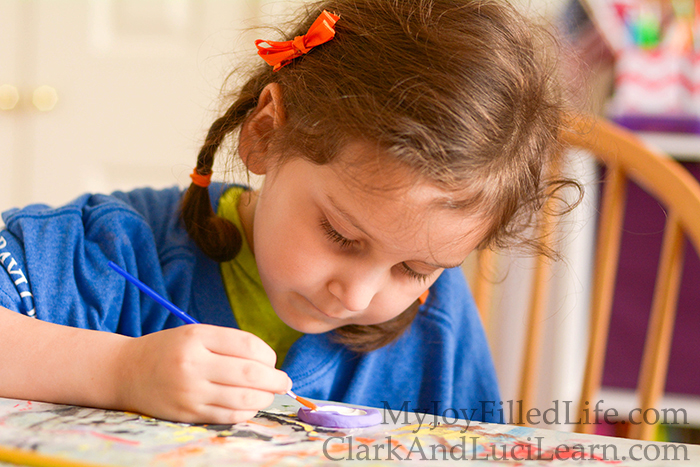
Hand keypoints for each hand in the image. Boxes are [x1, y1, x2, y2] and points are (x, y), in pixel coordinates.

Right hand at [116, 324, 291, 423]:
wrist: (125, 372)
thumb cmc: (169, 350)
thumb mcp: (195, 334)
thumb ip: (229, 344)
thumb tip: (269, 362)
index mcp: (197, 337)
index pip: (247, 345)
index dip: (268, 355)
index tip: (273, 360)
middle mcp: (192, 364)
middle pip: (249, 373)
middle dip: (274, 380)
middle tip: (284, 381)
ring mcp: (189, 391)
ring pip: (242, 398)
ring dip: (264, 398)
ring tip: (269, 395)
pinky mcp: (186, 414)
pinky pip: (227, 416)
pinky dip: (245, 412)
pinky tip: (249, 406)